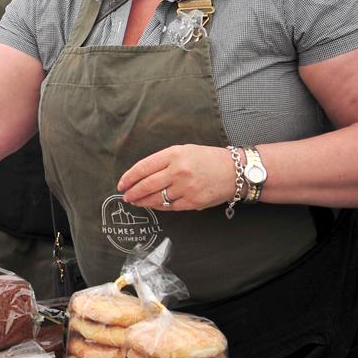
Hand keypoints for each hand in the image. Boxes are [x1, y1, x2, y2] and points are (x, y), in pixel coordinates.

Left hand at [118, 144, 237, 210]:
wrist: (235, 171)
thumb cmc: (208, 159)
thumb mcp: (184, 151)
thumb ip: (163, 161)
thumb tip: (142, 174)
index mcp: (174, 155)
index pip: (143, 167)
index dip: (129, 177)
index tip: (121, 184)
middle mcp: (178, 171)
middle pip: (146, 184)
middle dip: (132, 192)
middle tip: (125, 196)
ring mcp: (185, 188)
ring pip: (156, 198)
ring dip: (142, 201)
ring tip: (135, 201)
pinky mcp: (192, 201)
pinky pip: (169, 206)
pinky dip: (157, 206)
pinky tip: (152, 205)